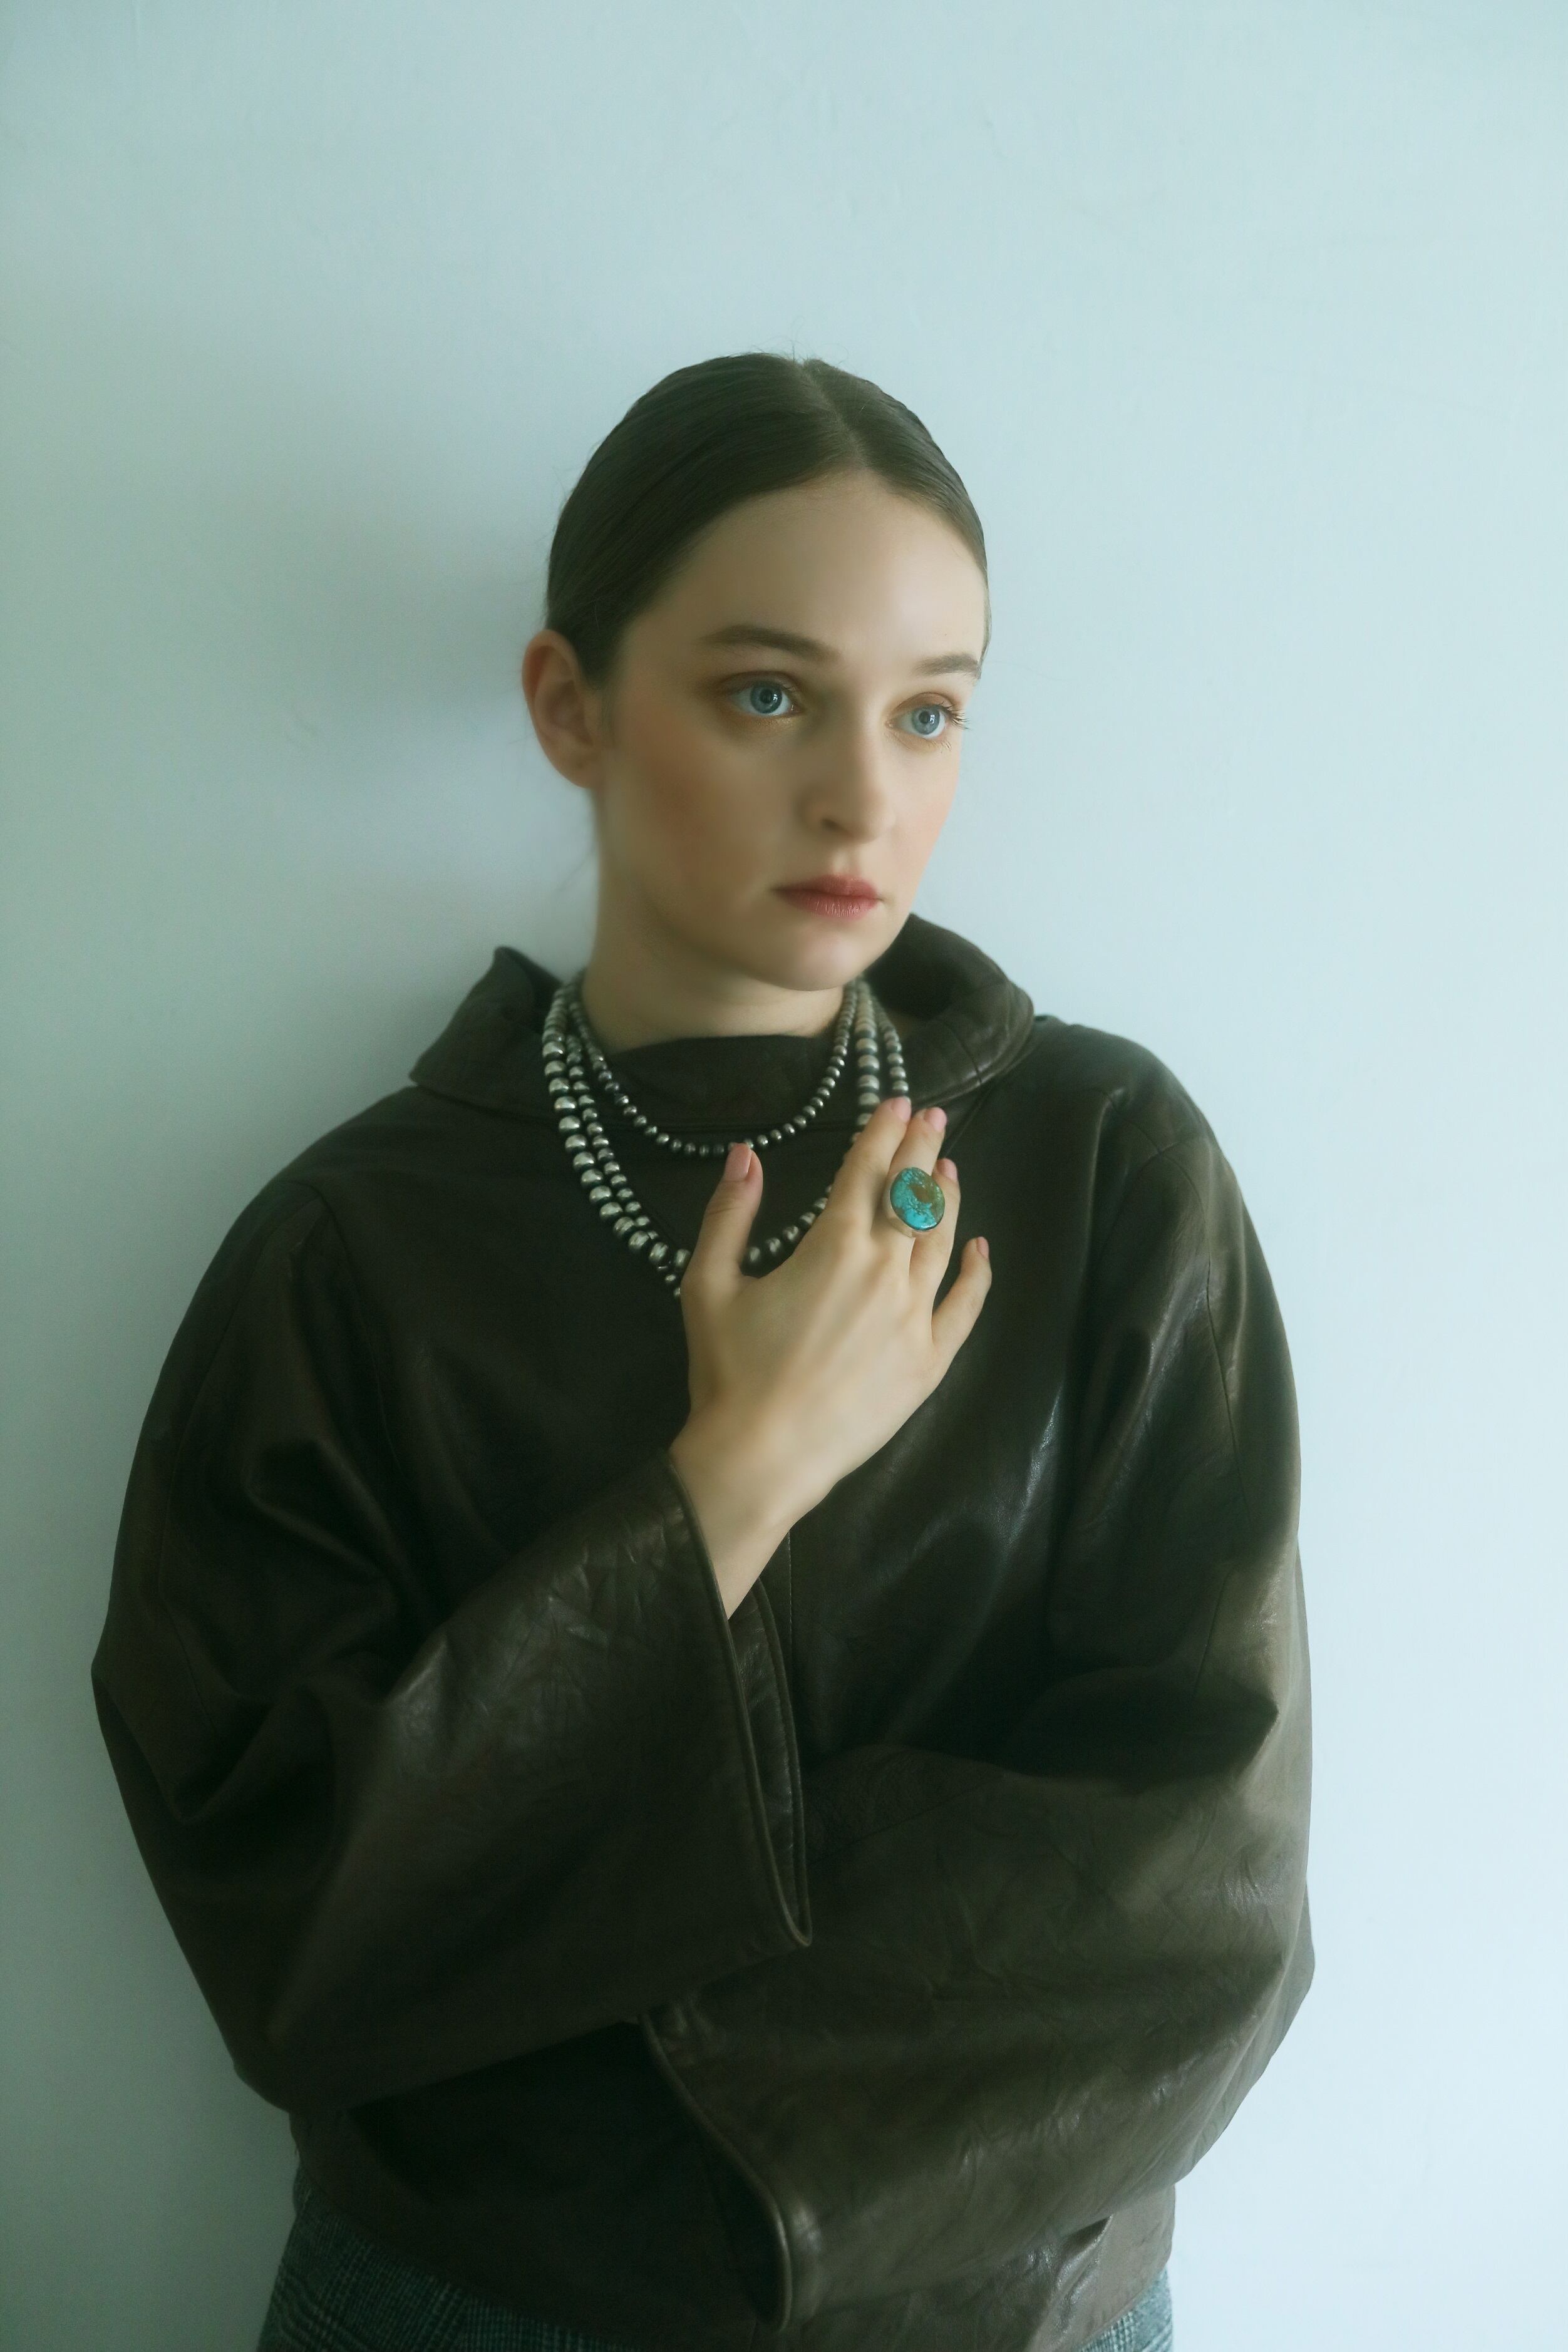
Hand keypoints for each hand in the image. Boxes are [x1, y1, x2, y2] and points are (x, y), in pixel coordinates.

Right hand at [668, 1096, 992, 1613]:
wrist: (762, 1457)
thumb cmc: (728, 1371)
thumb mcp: (708, 1284)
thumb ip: (730, 1214)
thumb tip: (744, 1155)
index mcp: (833, 1246)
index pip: (867, 1171)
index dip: (883, 1131)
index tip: (898, 1102)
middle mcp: (885, 1270)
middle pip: (912, 1195)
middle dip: (922, 1148)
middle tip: (933, 1117)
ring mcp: (914, 1316)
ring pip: (942, 1241)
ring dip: (947, 1198)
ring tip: (950, 1168)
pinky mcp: (929, 1361)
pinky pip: (965, 1307)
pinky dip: (976, 1272)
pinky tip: (980, 1248)